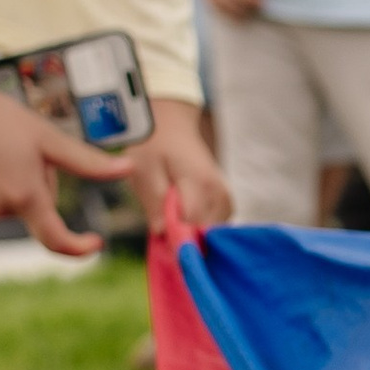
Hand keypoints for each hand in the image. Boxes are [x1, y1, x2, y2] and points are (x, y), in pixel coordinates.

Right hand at [0, 53, 125, 260]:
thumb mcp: (48, 137)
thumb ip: (88, 161)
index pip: (55, 239)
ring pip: (6, 206)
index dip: (78, 247)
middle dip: (33, 186)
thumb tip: (127, 169)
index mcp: (24, 195)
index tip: (95, 242)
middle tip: (18, 151)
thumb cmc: (1, 116)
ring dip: (8, 185)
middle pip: (30, 210)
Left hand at [121, 94, 230, 234]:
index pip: (193, 225)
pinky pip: (215, 227)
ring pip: (211, 233)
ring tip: (172, 216)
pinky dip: (199, 228)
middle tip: (163, 226)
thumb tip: (162, 232)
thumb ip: (153, 200)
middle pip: (204, 233)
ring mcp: (225, 196)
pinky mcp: (226, 201)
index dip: (175, 238)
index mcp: (199, 182)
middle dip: (183, 238)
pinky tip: (185, 216)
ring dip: (191, 233)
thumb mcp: (143, 170)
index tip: (161, 241)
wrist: (172, 128)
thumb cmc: (154, 148)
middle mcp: (218, 191)